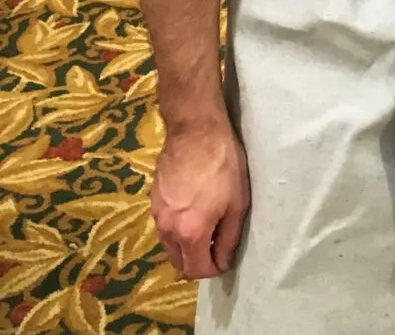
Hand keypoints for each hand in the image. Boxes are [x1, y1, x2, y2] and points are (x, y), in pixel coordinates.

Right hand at [151, 118, 249, 278]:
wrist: (195, 130)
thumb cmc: (223, 164)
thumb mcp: (237, 202)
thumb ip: (229, 237)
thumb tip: (223, 260)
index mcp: (190, 233)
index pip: (197, 270)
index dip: (213, 270)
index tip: (225, 260)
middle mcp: (167, 230)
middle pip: (179, 263)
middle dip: (197, 262)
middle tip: (216, 246)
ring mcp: (156, 214)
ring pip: (169, 246)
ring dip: (186, 246)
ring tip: (205, 228)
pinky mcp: (152, 200)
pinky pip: (164, 226)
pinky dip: (176, 229)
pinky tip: (192, 211)